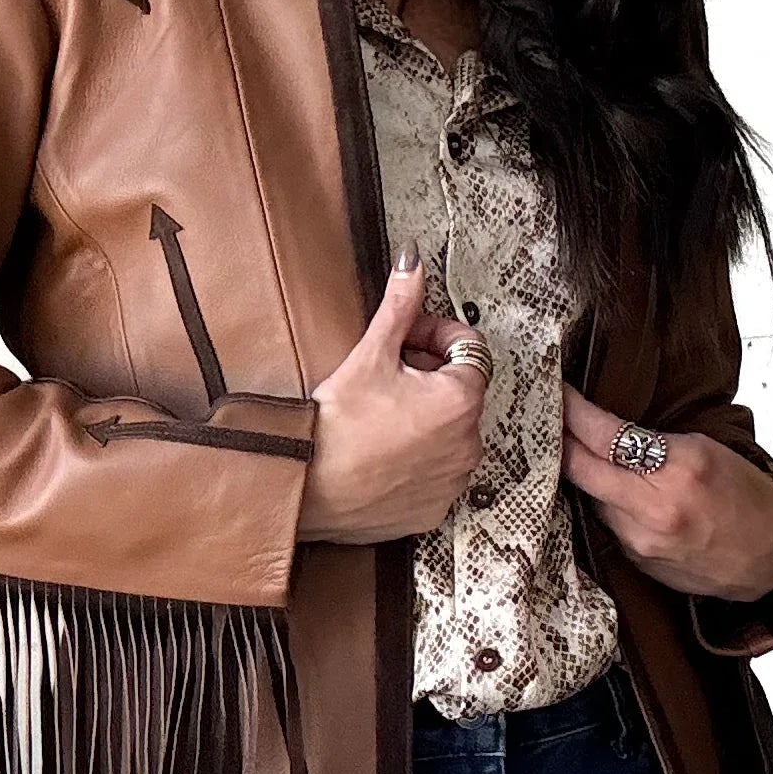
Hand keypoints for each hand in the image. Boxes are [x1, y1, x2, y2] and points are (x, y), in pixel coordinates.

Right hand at [298, 252, 485, 543]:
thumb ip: (400, 305)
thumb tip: (412, 263)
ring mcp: (453, 481)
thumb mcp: (369, 355)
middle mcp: (468, 444)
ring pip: (449, 434)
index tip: (408, 338)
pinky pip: (436, 473)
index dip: (435, 335)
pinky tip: (384, 451)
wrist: (304, 488)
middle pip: (459, 392)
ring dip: (425, 419)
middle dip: (429, 377)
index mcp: (460, 400)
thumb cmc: (334, 428)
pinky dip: (418, 460)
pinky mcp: (434, 509)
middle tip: (388, 375)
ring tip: (382, 416)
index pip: (468, 348)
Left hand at [561, 384, 772, 602]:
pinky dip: (605, 503)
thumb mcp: (707, 450)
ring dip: (583, 475)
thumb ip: (655, 442)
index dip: (574, 412)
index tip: (557, 393)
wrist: (770, 558)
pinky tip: (612, 491)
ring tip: (579, 452)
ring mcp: (640, 539)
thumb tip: (604, 432)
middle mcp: (654, 507)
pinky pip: (606, 522)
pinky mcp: (635, 560)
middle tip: (548, 419)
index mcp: (680, 468)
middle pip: (580, 469)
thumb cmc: (747, 496)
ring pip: (589, 497)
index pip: (606, 435)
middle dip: (559, 441)